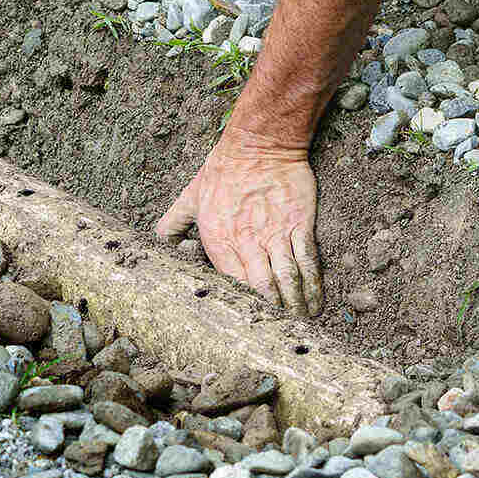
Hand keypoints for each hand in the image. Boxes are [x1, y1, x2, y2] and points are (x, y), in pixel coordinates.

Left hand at [156, 127, 322, 316]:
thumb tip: (162, 243)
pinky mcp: (299, 224)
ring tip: (299, 325)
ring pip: (287, 281)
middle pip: (263, 290)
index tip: (247, 324)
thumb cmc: (222, 170)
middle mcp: (247, 242)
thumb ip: (172, 223)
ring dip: (295, 307)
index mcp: (219, 241)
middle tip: (279, 333)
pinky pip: (308, 261)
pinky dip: (313, 286)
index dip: (241, 308)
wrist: (259, 144)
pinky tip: (316, 302)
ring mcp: (276, 234)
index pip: (231, 285)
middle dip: (272, 315)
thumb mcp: (189, 196)